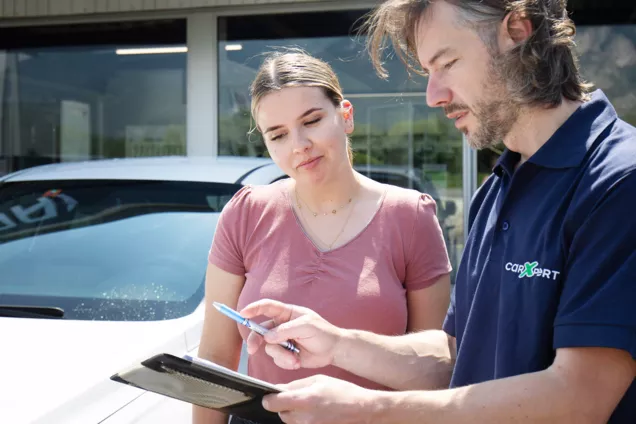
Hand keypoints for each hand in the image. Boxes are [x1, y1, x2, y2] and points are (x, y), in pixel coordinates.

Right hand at [240, 299, 343, 369]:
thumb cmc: (323, 333)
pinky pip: (276, 359)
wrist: (333, 350)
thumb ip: (286, 330)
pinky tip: (297, 361)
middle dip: (255, 340)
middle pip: (260, 330)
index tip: (243, 314)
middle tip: (252, 349)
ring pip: (269, 348)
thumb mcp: (306, 327)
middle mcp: (282, 326)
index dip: (254, 309)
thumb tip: (268, 337)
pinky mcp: (285, 353)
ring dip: (280, 355)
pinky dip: (285, 362)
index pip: (267, 307)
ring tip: (294, 358)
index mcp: (287, 313)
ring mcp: (282, 340)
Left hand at [263, 375, 377, 423]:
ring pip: (290, 422)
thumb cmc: (343, 392)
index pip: (273, 403)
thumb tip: (278, 389)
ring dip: (294, 414)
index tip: (269, 397)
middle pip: (281, 414)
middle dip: (284, 406)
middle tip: (297, 399)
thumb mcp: (319, 380)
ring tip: (309, 406)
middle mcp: (305, 417)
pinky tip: (315, 414)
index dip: (269, 399)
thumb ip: (296, 385)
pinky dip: (303, 420)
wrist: (362, 410)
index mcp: (305, 399)